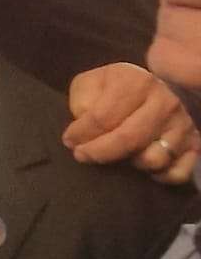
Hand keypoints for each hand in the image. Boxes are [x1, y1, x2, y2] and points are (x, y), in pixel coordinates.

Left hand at [65, 62, 199, 183]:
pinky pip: (177, 173)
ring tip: (116, 157)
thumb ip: (83, 97)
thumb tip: (84, 120)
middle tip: (82, 156)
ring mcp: (183, 125)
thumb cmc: (116, 89)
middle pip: (128, 140)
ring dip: (129, 164)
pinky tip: (141, 168)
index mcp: (138, 82)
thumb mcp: (92, 83)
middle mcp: (165, 102)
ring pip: (154, 159)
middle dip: (99, 153)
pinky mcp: (194, 145)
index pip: (103, 117)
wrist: (154, 90)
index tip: (69, 141)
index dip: (80, 134)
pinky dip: (158, 177)